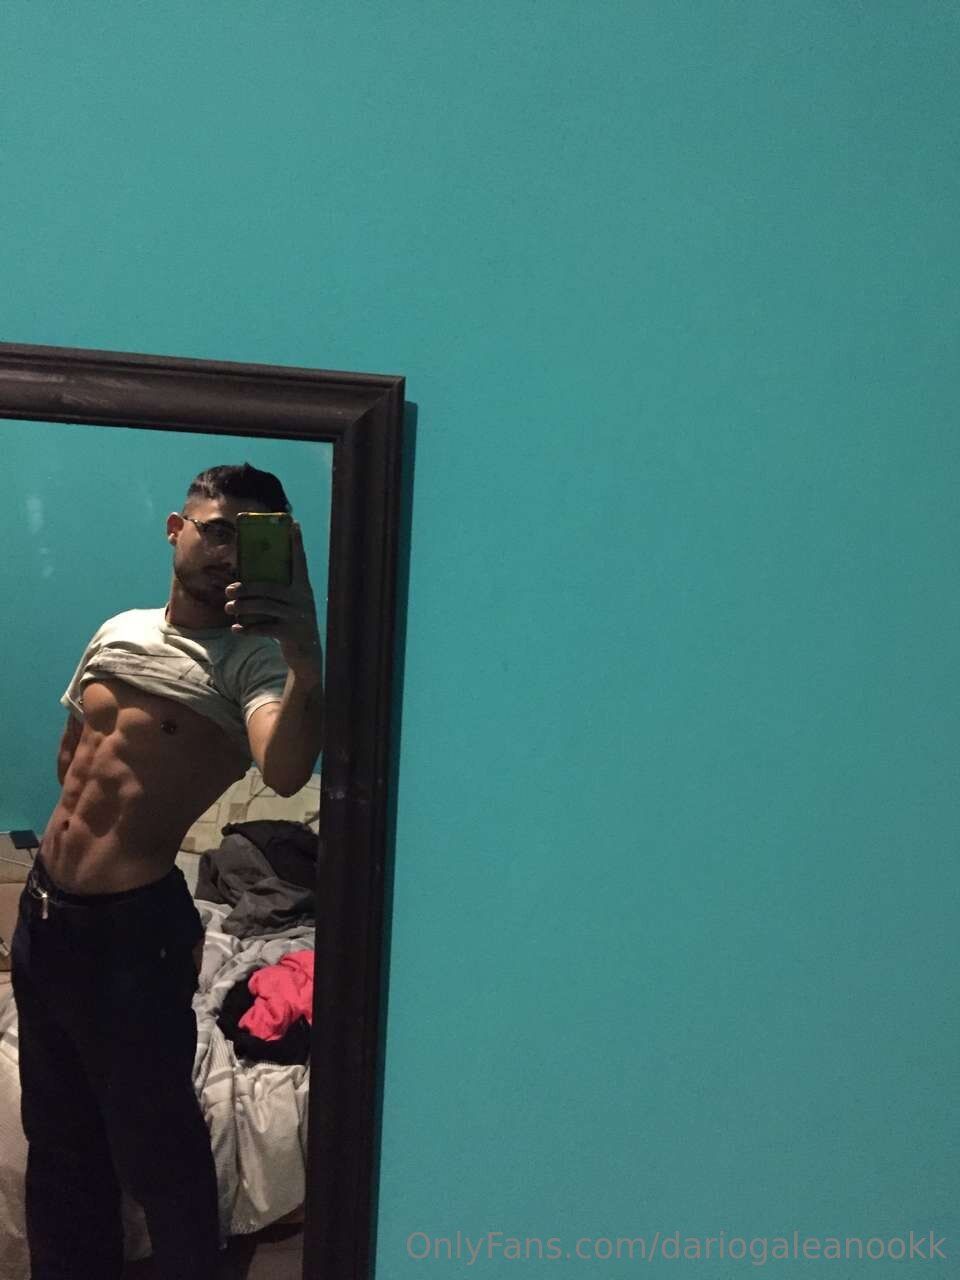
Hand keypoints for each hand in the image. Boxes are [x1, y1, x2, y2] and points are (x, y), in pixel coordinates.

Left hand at [224, 522, 322, 678]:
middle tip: (228, 590)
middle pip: (269, 588)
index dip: (296, 543)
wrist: (306, 656)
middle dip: (246, 587)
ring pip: (264, 606)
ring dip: (242, 607)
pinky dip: (247, 629)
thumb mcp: (288, 606)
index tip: (293, 524)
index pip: (300, 561)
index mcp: (302, 588)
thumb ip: (275, 592)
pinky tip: (236, 629)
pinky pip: (265, 628)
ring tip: (228, 607)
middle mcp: (302, 599)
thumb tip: (244, 580)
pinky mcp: (292, 633)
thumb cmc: (290, 625)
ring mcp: (298, 616)